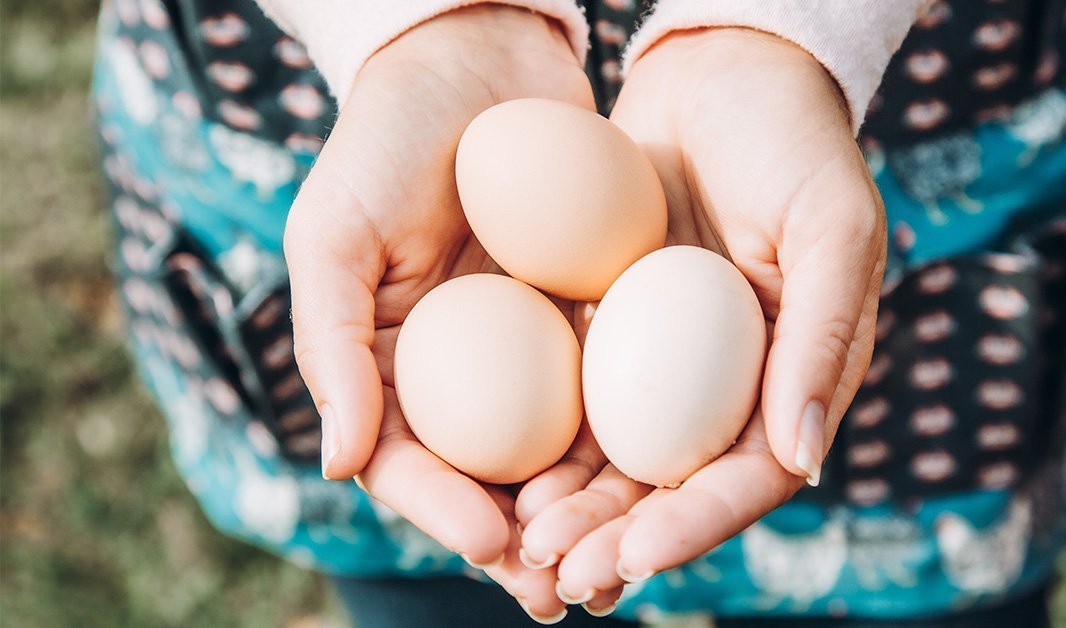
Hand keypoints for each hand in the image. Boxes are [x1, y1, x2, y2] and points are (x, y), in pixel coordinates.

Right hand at [283, 5, 593, 619]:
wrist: (477, 60)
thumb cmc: (386, 143)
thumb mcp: (335, 234)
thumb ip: (331, 347)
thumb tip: (336, 464)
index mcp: (387, 366)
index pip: (407, 463)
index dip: (443, 511)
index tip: (490, 544)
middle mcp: (459, 373)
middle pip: (485, 480)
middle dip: (522, 544)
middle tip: (559, 592)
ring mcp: (524, 351)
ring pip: (552, 454)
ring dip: (582, 515)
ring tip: (619, 563)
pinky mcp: (583, 321)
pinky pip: (608, 392)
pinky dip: (627, 442)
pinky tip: (660, 480)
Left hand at [519, 28, 886, 606]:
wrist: (720, 71)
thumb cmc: (795, 142)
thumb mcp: (833, 228)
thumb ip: (823, 340)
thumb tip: (799, 463)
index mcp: (798, 378)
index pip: (750, 476)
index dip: (696, 524)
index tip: (637, 556)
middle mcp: (732, 385)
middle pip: (676, 487)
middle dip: (621, 540)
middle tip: (562, 576)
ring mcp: (667, 362)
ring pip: (620, 460)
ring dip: (576, 510)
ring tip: (524, 547)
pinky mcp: (613, 329)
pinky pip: (578, 399)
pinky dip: (548, 447)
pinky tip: (507, 479)